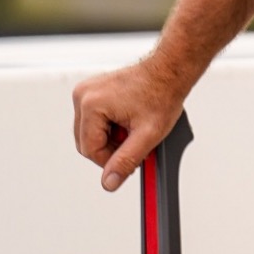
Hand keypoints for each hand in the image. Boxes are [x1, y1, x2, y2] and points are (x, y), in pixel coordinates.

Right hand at [71, 58, 188, 191]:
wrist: (170, 71)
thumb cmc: (162, 94)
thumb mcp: (147, 135)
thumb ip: (126, 161)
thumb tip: (109, 182)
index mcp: (91, 104)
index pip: (90, 150)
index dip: (111, 161)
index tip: (131, 160)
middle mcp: (83, 95)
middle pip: (86, 142)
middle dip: (111, 149)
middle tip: (135, 144)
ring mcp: (86, 91)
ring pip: (90, 133)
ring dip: (110, 138)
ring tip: (133, 130)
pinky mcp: (91, 91)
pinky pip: (94, 120)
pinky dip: (109, 127)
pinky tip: (128, 121)